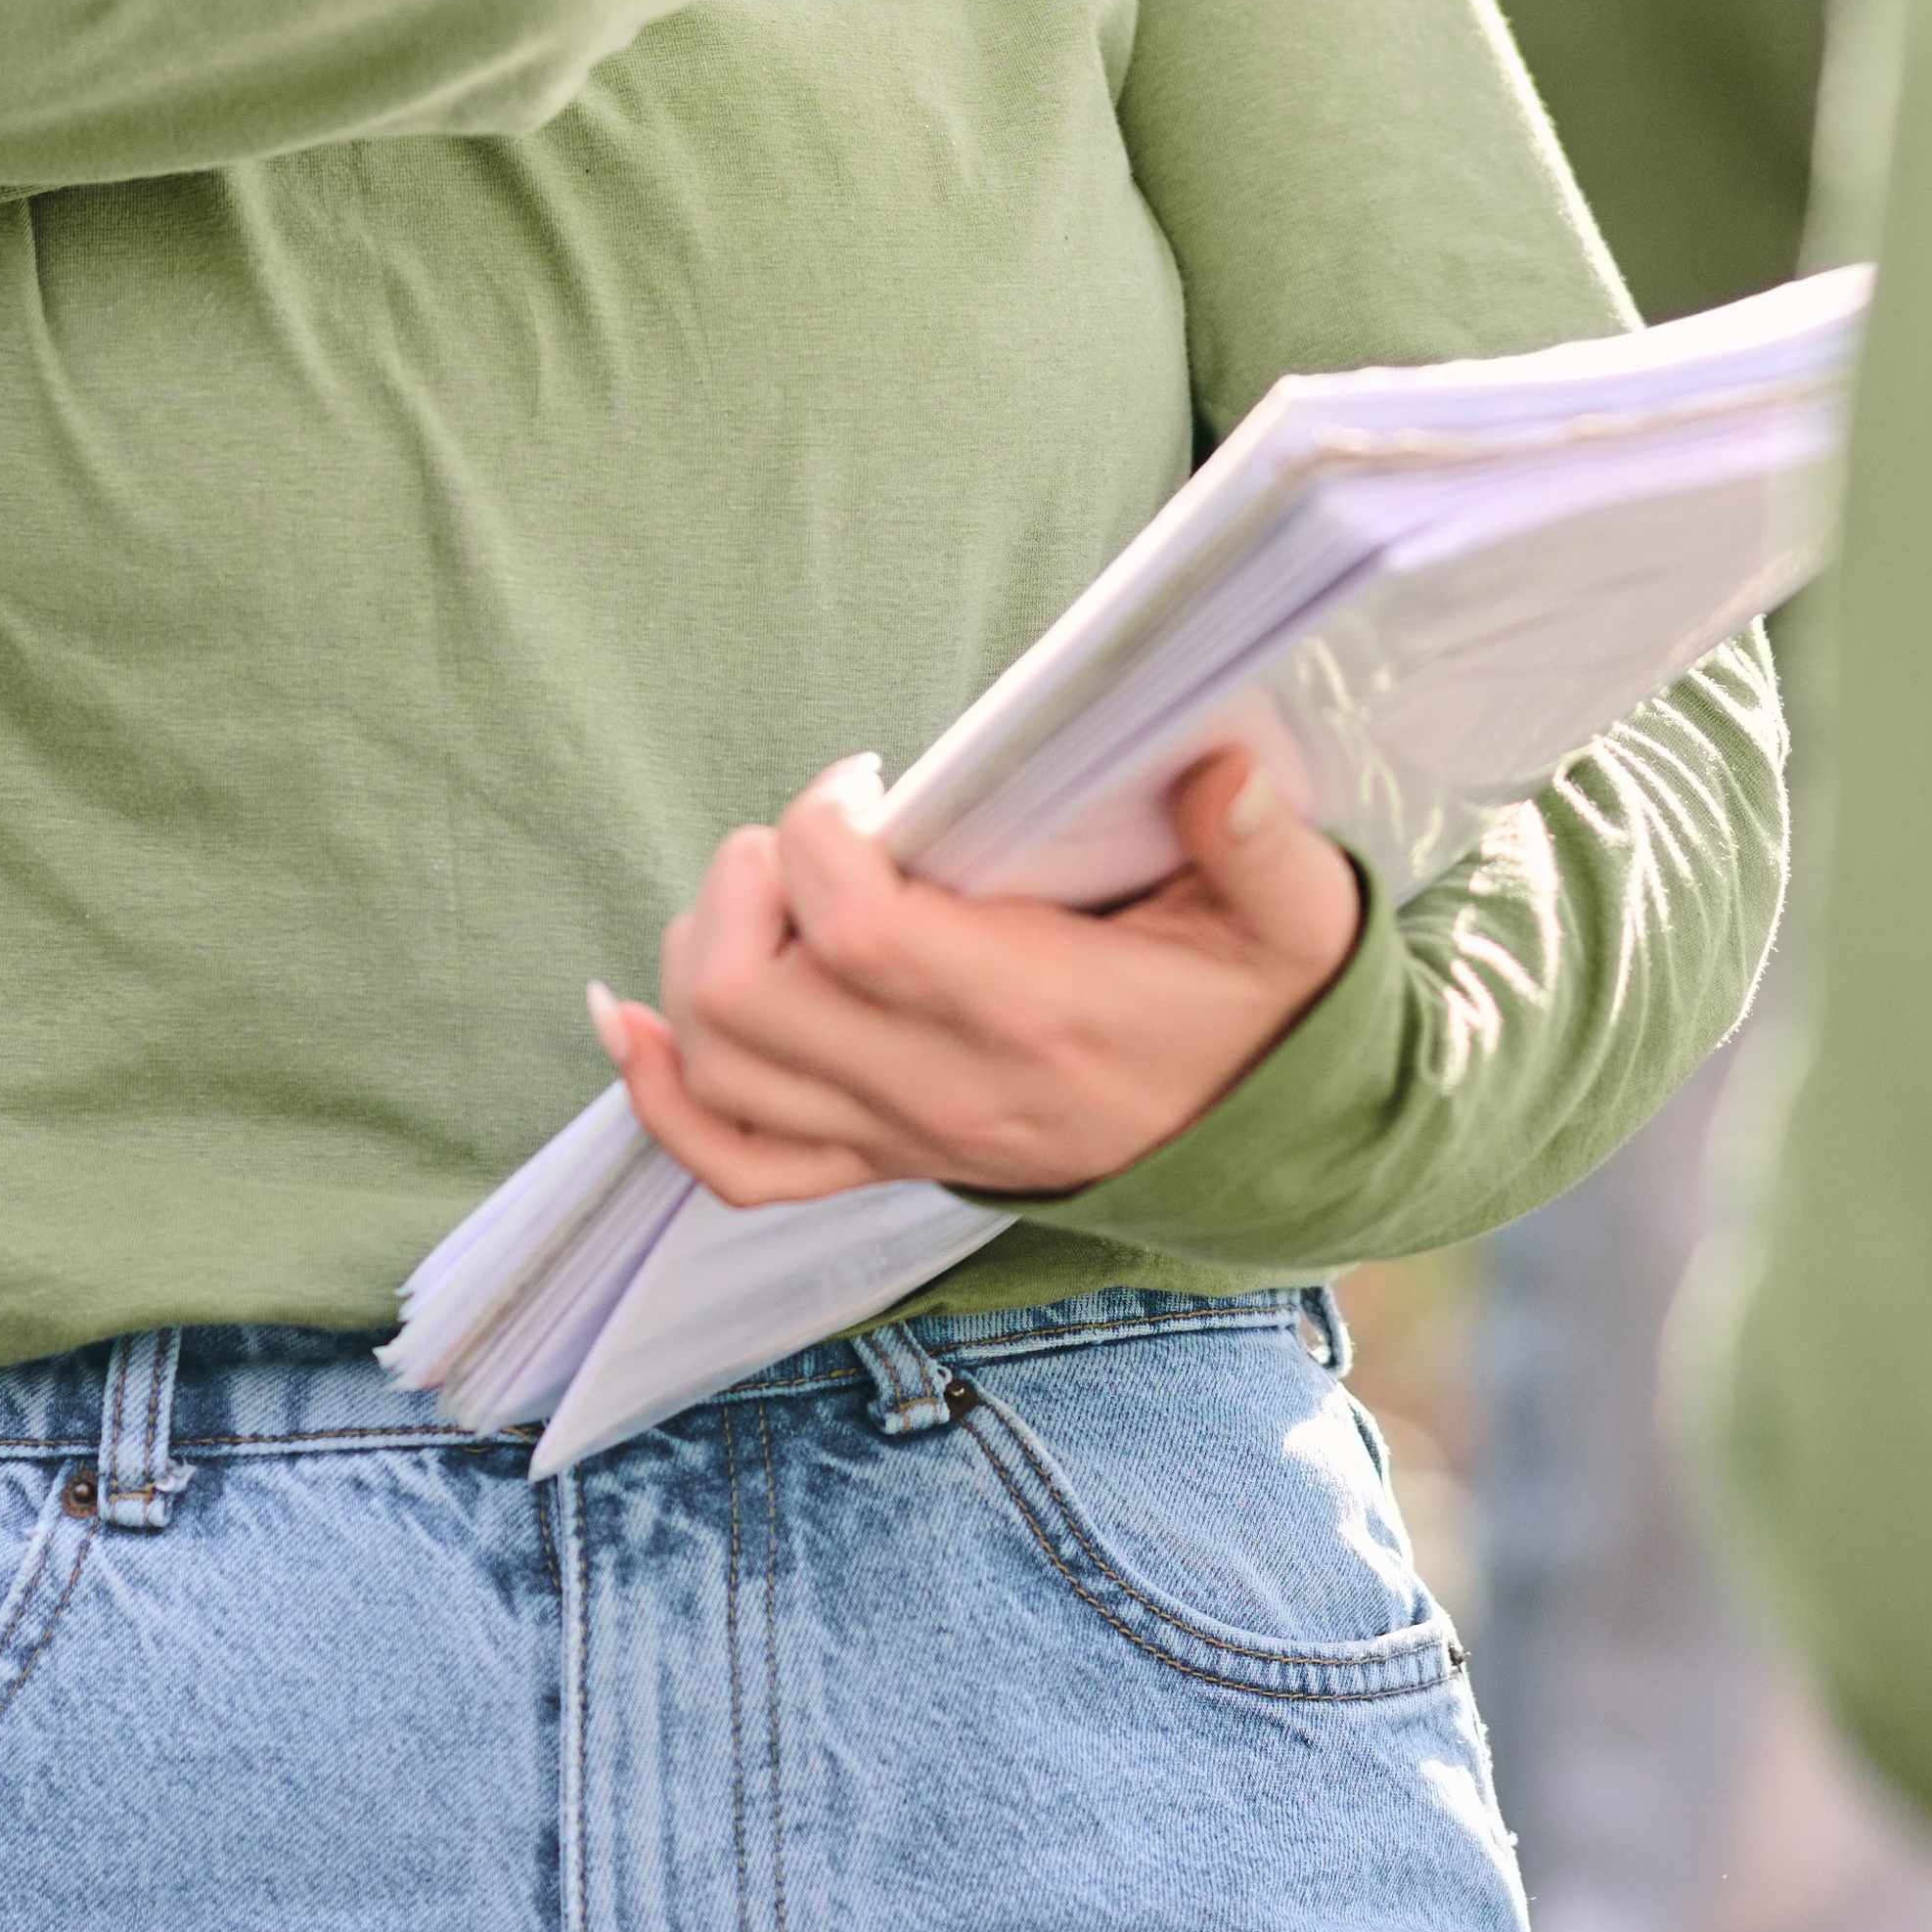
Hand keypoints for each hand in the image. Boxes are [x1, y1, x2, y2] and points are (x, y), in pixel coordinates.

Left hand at [596, 737, 1367, 1210]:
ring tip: (765, 889)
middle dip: (743, 885)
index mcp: (1032, 1016)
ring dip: (697, 959)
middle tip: (809, 835)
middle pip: (748, 1005)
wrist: (1268, 1140)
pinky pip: (733, 1164)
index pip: (856, 933)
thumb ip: (1264, 843)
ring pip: (718, 1071)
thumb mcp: (1296, 922)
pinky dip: (658, 1093)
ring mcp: (903, 1139)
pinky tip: (635, 1014)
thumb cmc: (1259, 1007)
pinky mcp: (882, 1162)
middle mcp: (946, 1091)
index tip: (866, 782)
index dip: (820, 837)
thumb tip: (1219, 767)